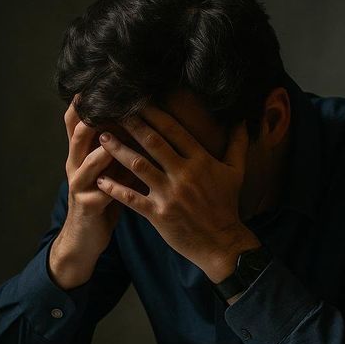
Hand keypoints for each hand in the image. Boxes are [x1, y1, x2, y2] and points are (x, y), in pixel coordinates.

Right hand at [47, 95, 121, 288]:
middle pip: (78, 131)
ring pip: (85, 158)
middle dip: (91, 112)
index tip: (101, 79)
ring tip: (113, 124)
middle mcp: (76, 164)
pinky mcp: (86, 204)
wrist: (86, 237)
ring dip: (100, 142)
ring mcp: (78, 183)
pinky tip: (126, 171)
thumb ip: (122, 147)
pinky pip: (99, 189)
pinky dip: (111, 179)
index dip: (86, 100)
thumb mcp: (112, 169)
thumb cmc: (105, 199)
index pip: (79, 119)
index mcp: (82, 153)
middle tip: (108, 94)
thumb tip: (145, 120)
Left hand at [95, 107, 260, 282]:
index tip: (139, 101)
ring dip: (118, 150)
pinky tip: (100, 179)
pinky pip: (132, 198)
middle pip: (153, 142)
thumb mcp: (236, 172)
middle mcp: (184, 174)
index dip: (154, 113)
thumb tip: (244, 120)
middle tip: (113, 110)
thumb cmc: (227, 205)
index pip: (174, 130)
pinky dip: (114, 188)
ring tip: (102, 137)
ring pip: (138, 166)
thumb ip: (238, 144)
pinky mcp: (159, 214)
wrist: (222, 242)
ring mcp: (170, 194)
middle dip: (132, 124)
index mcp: (200, 161)